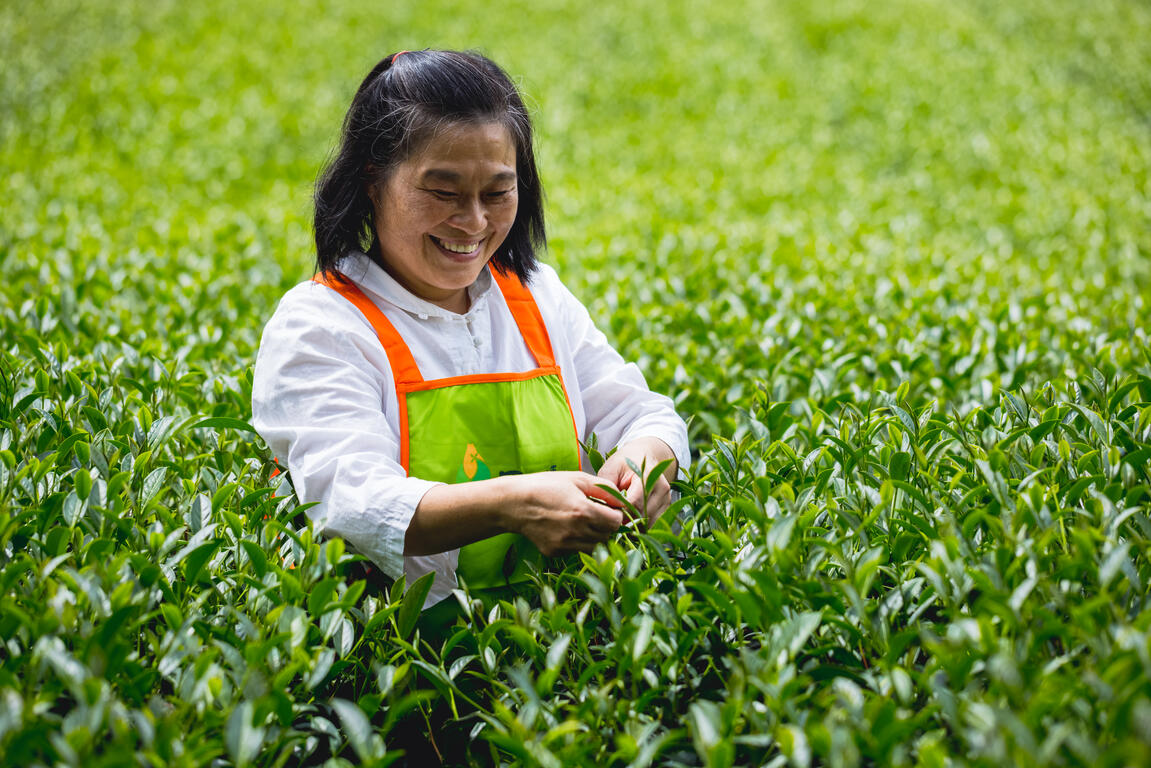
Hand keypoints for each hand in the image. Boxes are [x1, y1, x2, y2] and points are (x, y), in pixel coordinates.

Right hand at [502, 471, 625, 555]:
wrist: (513, 503)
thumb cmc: (545, 486)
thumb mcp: (576, 478)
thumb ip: (603, 488)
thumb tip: (621, 499)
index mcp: (583, 511)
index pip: (616, 522)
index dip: (616, 514)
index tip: (610, 509)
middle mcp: (576, 531)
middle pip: (607, 536)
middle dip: (606, 526)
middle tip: (597, 515)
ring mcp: (564, 544)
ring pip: (594, 547)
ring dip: (594, 536)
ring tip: (583, 521)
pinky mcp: (555, 552)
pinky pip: (577, 551)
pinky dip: (578, 542)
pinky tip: (567, 528)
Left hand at [596, 437, 677, 525]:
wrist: (643, 457)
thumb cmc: (624, 463)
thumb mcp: (610, 468)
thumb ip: (607, 487)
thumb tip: (604, 509)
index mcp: (648, 476)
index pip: (634, 503)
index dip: (619, 512)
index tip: (607, 513)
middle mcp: (661, 488)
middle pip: (642, 515)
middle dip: (625, 520)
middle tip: (610, 519)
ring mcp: (666, 499)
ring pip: (648, 523)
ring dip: (633, 526)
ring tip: (619, 518)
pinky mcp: (666, 508)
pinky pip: (653, 525)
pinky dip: (640, 526)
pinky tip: (629, 520)